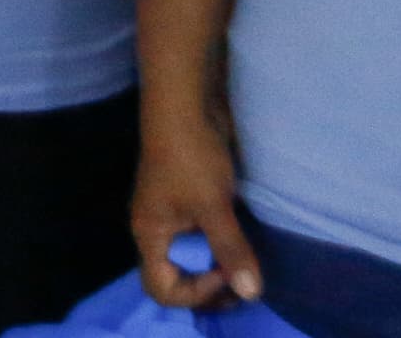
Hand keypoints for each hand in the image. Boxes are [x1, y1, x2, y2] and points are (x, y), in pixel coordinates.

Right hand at [129, 111, 265, 309]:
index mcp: (150, 235)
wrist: (186, 106)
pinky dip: (218, 243)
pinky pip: (198, 235)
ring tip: (245, 262)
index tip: (223, 274)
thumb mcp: (213, 207)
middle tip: (242, 282)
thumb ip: (230, 250)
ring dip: (215, 264)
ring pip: (189, 255)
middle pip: (175, 275)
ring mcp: (170, 213)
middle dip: (208, 286)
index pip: (160, 288)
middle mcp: (155, 228)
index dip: (193, 293)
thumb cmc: (191, 158)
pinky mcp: (186, 198)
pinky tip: (241, 237)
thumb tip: (250, 294)